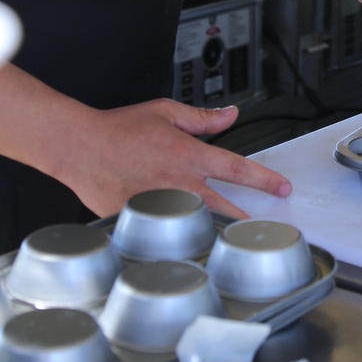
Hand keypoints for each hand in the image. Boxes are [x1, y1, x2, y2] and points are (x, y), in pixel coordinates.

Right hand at [61, 99, 291, 220]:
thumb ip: (201, 118)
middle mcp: (178, 182)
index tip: (283, 188)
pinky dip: (177, 241)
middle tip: (266, 228)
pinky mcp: (139, 219)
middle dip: (250, 220)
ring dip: (218, 232)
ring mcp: (160, 204)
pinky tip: (188, 250)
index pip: (237, 168)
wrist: (79, 146)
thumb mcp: (165, 112)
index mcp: (188, 155)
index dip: (265, 180)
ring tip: (234, 242)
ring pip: (198, 224)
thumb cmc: (118, 129)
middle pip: (225, 207)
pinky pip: (163, 234)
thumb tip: (230, 115)